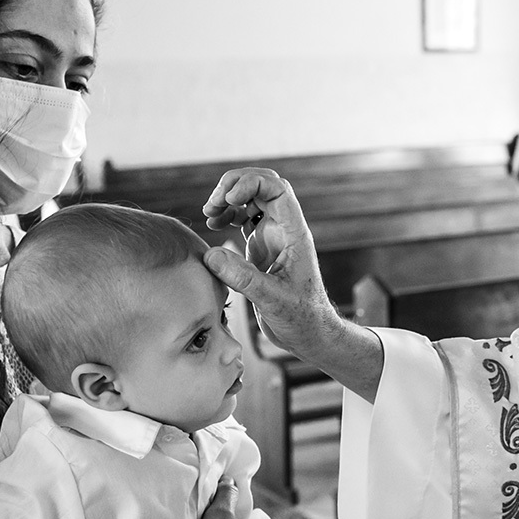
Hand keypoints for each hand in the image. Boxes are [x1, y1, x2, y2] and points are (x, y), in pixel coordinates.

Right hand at [201, 168, 342, 361]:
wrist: (309, 334)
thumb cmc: (301, 318)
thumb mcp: (271, 300)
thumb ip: (242, 278)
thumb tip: (211, 255)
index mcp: (294, 234)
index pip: (277, 189)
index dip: (251, 184)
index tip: (228, 200)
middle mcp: (285, 231)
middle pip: (262, 186)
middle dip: (235, 186)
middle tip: (212, 204)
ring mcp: (274, 238)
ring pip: (252, 201)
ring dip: (228, 200)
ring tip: (209, 214)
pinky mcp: (263, 249)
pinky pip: (245, 220)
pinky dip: (228, 216)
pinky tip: (214, 226)